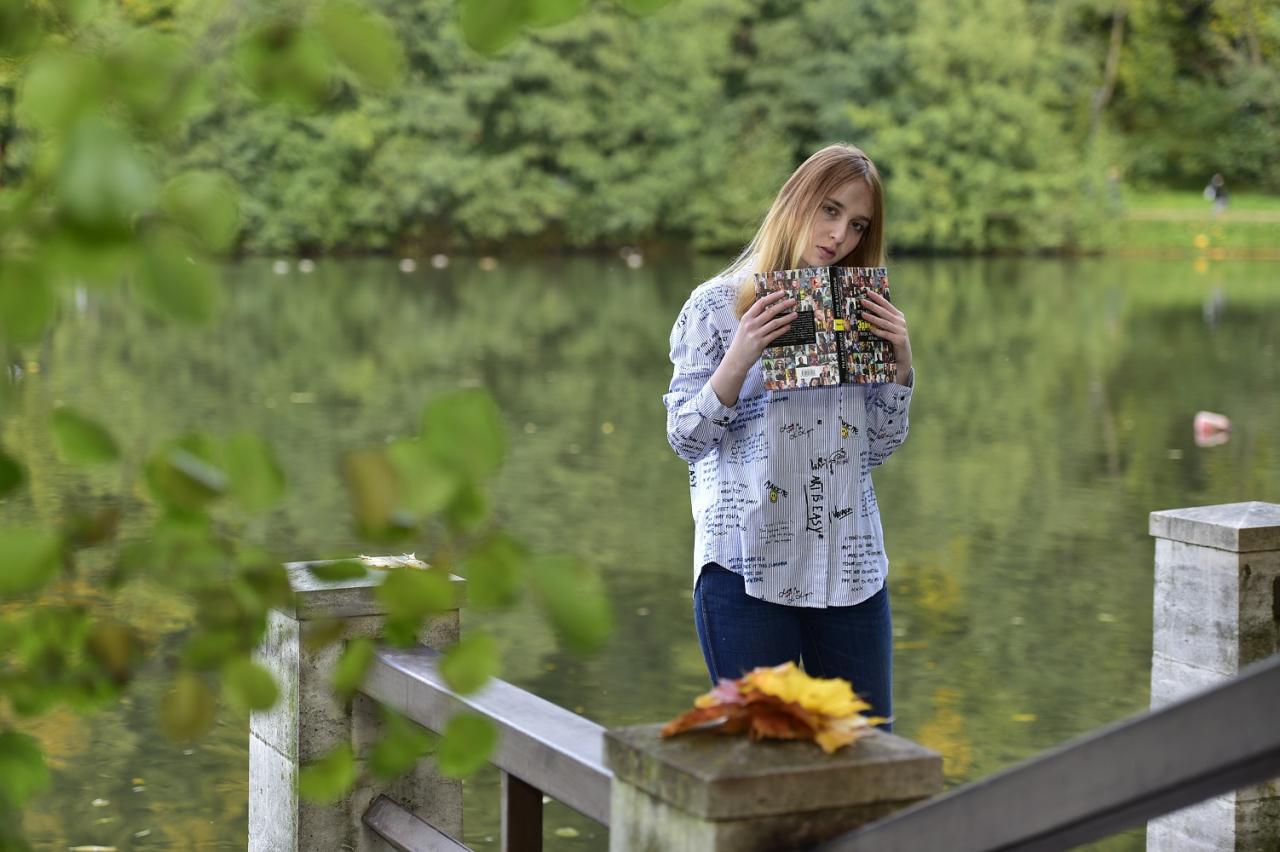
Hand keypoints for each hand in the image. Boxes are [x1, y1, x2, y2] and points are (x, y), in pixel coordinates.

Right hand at [710, 290, 795, 405]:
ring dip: (787, 318)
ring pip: (775, 323)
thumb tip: (770, 310)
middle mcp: (751, 324)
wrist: (736, 358)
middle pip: (770, 311)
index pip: (761, 303)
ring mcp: (756, 334)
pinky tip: (788, 327)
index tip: (782, 293)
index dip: (772, 297)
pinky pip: (775, 334)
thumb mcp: (744, 327)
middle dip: (783, 305)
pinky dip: (783, 330)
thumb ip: (755, 318)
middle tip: (793, 301)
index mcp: (747, 318)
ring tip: (795, 314)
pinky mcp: (761, 343)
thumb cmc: (742, 342)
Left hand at [860, 291, 911, 382]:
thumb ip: (886, 318)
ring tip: (863, 314)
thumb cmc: (895, 338)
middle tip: (862, 301)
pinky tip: (870, 328)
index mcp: (899, 316)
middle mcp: (900, 321)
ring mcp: (900, 330)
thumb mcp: (892, 326)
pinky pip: (885, 334)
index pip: (887, 304)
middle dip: (872, 306)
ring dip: (872, 318)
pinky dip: (877, 331)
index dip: (877, 298)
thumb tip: (871, 309)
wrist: (904, 354)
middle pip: (884, 312)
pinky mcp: (899, 339)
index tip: (868, 292)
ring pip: (883, 322)